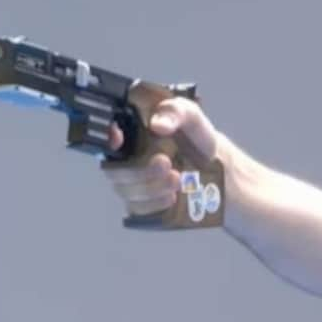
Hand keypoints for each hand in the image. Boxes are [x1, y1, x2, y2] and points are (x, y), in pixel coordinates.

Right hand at [103, 97, 220, 216]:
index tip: (118, 138)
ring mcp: (132, 182)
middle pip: (113, 170)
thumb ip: (174, 111)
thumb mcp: (189, 114)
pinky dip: (154, 204)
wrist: (216, 164)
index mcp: (130, 132)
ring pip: (126, 191)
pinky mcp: (143, 203)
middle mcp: (125, 158)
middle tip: (164, 162)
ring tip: (176, 179)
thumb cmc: (196, 136)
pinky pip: (138, 209)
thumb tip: (158, 124)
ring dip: (150, 188)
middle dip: (137, 170)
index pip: (105, 136)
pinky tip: (171, 197)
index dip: (105, 138)